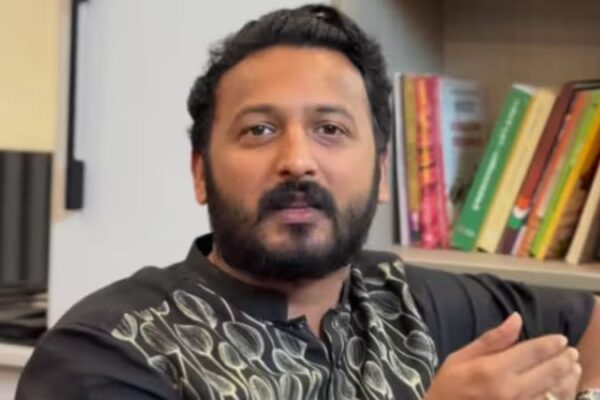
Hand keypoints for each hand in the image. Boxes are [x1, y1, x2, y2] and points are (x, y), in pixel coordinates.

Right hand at [425, 313, 581, 399]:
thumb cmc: (448, 387)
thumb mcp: (461, 357)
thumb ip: (492, 340)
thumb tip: (516, 319)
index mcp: (493, 370)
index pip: (531, 352)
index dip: (550, 344)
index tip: (560, 339)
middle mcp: (510, 390)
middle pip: (547, 372)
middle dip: (563, 360)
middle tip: (570, 352)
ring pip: (552, 392)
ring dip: (565, 378)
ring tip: (571, 368)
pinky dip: (554, 395)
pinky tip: (557, 388)